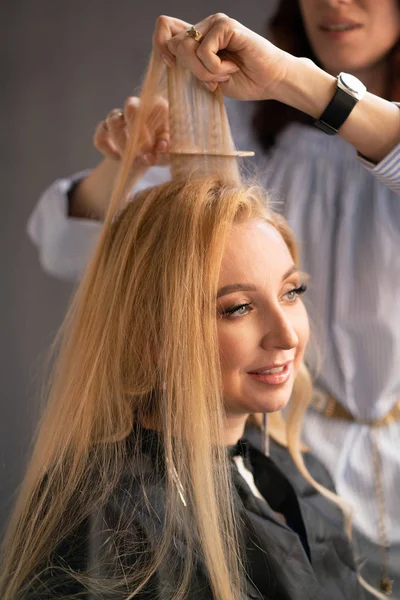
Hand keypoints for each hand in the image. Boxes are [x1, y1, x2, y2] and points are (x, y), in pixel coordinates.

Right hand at [94, 96, 169, 166]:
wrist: (146, 158)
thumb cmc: (163, 151)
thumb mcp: (170, 153)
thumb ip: (168, 150)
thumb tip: (162, 147)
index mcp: (157, 106)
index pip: (152, 108)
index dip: (151, 130)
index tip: (156, 149)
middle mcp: (137, 106)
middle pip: (130, 106)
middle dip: (136, 132)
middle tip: (141, 153)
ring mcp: (119, 116)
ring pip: (113, 121)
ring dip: (123, 144)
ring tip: (133, 160)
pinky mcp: (105, 129)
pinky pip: (100, 137)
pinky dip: (108, 150)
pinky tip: (119, 159)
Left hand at [153, 13, 290, 101]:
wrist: (272, 81)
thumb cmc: (245, 81)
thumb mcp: (209, 79)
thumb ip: (191, 68)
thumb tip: (171, 61)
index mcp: (198, 37)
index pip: (165, 29)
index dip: (160, 47)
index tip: (172, 66)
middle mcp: (205, 26)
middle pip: (174, 45)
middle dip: (190, 70)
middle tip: (213, 80)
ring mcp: (215, 23)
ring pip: (186, 48)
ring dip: (203, 71)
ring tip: (224, 75)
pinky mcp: (227, 25)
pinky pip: (204, 50)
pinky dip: (215, 68)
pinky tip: (233, 68)